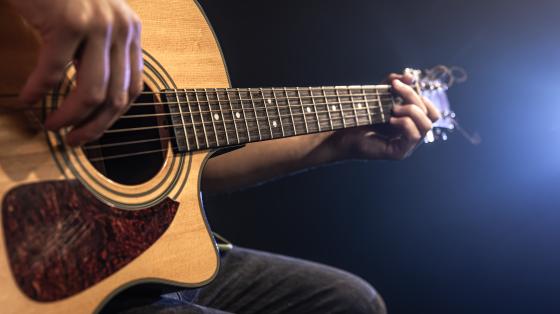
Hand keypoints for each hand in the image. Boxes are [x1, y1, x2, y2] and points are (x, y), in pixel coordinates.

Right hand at [9, 0, 142, 145]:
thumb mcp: (91, 21)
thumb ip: (99, 52)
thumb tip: (94, 101)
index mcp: (130, 31)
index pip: (134, 88)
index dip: (114, 117)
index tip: (93, 132)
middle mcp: (122, 29)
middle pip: (117, 97)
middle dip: (94, 127)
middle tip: (72, 141)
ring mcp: (98, 25)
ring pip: (91, 93)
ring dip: (69, 118)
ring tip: (51, 127)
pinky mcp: (69, 23)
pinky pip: (55, 73)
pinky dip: (38, 93)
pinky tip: (27, 100)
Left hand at [327, 73, 440, 160]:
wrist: (342, 133)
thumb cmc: (360, 116)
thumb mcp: (379, 95)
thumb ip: (394, 84)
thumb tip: (410, 77)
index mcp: (413, 123)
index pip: (432, 111)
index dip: (422, 96)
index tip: (401, 85)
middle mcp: (413, 135)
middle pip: (431, 115)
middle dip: (413, 97)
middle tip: (394, 91)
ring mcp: (407, 145)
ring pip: (426, 126)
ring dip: (411, 111)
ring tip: (393, 108)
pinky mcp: (399, 152)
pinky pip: (414, 136)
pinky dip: (405, 123)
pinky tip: (391, 119)